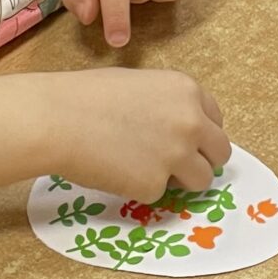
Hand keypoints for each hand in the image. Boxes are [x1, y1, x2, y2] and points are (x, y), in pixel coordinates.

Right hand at [50, 67, 229, 202]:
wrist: (57, 119)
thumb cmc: (86, 96)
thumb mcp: (140, 85)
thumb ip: (168, 105)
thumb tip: (179, 130)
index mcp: (187, 91)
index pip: (216, 120)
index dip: (200, 134)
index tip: (185, 142)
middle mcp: (191, 122)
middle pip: (220, 153)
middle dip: (202, 160)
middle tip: (177, 166)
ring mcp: (176, 155)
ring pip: (202, 180)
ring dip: (180, 180)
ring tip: (144, 170)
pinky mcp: (155, 185)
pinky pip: (160, 193)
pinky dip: (141, 189)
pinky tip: (117, 172)